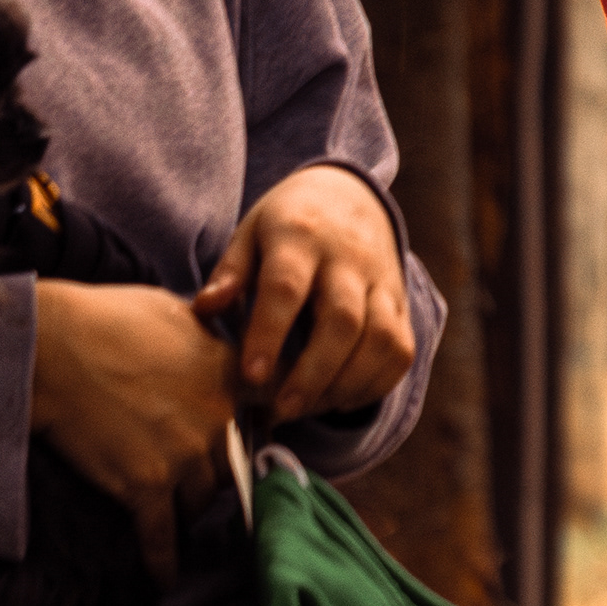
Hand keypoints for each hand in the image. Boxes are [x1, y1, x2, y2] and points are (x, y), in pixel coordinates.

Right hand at [33, 278, 233, 581]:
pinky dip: (164, 561)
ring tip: (175, 518)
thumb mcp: (175, 313)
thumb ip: (208, 339)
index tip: (252, 440)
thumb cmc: (105, 317)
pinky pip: (162, 536)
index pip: (266, 414)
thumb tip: (218, 346)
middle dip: (215, 473)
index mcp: (232, 377)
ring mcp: (185, 458)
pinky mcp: (145, 487)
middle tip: (197, 480)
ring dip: (187, 509)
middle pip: (232, 466)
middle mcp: (220, 422)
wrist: (50, 346)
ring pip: (201, 501)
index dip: (257, 428)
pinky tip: (165, 578)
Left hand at [194, 164, 417, 423]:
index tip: (251, 376)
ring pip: (381, 340)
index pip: (286, 288)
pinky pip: (401, 349)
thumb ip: (230, 272)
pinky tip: (342, 399)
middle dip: (313, 373)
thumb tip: (204, 309)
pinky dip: (376, 383)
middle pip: (343, 322)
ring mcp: (382, 282)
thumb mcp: (250, 232)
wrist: (351, 197)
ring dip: (347, 384)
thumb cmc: (288, 224)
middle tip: (281, 409)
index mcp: (300, 237)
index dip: (269, 334)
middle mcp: (348, 260)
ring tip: (310, 408)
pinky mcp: (402, 303)